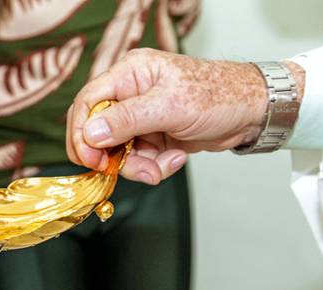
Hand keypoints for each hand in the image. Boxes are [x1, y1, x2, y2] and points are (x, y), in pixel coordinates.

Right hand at [66, 49, 303, 183]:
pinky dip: (153, 166)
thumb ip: (127, 119)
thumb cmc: (218, 96)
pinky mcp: (151, 136)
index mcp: (129, 74)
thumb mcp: (170, 107)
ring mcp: (140, 117)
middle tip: (117, 171)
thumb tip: (90, 133)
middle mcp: (130, 94)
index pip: (87, 102)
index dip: (82, 132)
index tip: (90, 159)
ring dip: (137, 166)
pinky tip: (175, 158)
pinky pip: (137, 159)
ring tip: (161, 166)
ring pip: (117, 151)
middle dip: (111, 156)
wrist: (252, 112)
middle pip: (97, 131)